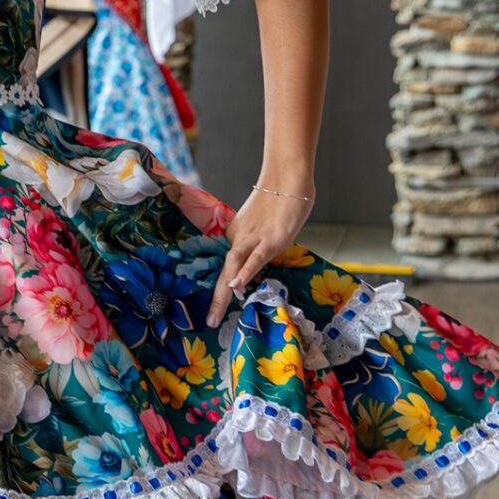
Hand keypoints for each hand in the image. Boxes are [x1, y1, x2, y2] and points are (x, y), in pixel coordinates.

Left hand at [208, 180, 313, 325]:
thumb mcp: (265, 225)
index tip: (215, 311)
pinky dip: (244, 272)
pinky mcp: (270, 238)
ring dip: (223, 293)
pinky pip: (255, 258)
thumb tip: (259, 263)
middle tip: (210, 322)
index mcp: (238, 235)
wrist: (287, 176)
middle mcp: (241, 238)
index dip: (221, 289)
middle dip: (217, 300)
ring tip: (216, 315)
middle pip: (225, 271)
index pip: (227, 266)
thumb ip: (260, 244)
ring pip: (233, 267)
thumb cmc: (279, 199)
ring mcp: (254, 238)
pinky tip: (236, 286)